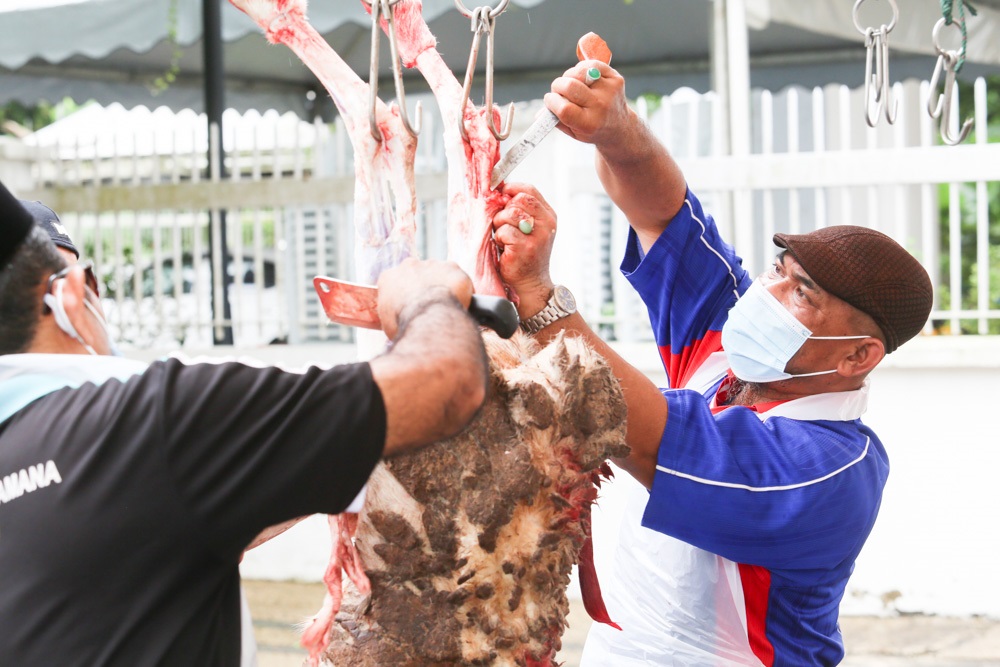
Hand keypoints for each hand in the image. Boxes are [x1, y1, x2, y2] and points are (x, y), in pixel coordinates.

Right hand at [376, 258, 473, 339]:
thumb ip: (392, 314)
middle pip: (418, 274)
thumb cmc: (407, 326)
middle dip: (424, 287)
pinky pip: (459, 278)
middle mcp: (409, 265)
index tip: (413, 307)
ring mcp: (432, 264)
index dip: (406, 296)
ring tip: (448, 307)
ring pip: (439, 273)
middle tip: (432, 307)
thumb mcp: (388, 324)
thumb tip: (398, 323)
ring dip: (443, 286)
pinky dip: (461, 289)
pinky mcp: (453, 267)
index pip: (397, 283)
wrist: (428, 321)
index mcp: (389, 278)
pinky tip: (462, 304)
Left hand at [492, 183, 556, 317]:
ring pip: (510, 214)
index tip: (501, 196)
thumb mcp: (530, 229)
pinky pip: (504, 232)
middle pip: (518, 200)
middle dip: (504, 210)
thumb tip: (499, 190)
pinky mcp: (525, 247)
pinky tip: (504, 248)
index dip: (511, 189)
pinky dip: (499, 239)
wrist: (531, 284)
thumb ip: (521, 210)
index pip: (529, 190)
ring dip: (500, 225)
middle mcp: (547, 224)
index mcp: (548, 216)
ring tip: (504, 238)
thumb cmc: (525, 254)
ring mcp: (537, 236)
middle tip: (503, 225)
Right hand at [545, 62, 630, 149]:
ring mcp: (610, 92)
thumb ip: (556, 121)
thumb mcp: (573, 132)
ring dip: (570, 75)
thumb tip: (539, 114)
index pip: (564, 108)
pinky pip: (592, 64)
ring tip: (572, 84)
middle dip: (558, 86)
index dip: (551, 101)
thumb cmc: (590, 128)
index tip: (549, 100)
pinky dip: (582, 68)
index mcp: (589, 124)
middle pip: (570, 86)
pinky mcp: (616, 79)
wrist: (618, 127)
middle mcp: (601, 107)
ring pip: (580, 72)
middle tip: (558, 91)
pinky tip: (582, 77)